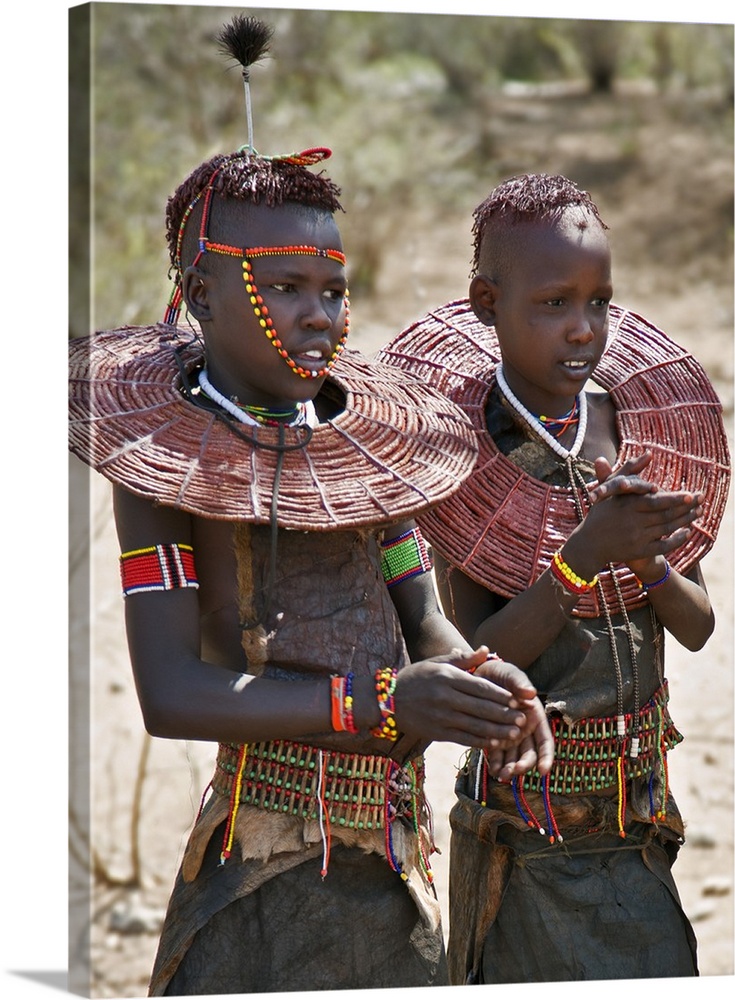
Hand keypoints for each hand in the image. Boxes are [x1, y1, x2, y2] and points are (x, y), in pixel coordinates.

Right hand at [393, 647, 532, 746]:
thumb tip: (487, 650)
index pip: (480, 687)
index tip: (517, 701)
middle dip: (504, 715)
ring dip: (497, 731)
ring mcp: (441, 716)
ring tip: (515, 734)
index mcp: (447, 677)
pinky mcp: (437, 733)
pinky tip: (494, 744)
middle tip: (523, 720)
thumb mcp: (437, 663)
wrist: (388, 699)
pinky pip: (463, 739)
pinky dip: (480, 742)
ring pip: (475, 726)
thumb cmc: (417, 677)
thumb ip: (464, 659)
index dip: (501, 695)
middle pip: (481, 708)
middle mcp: (445, 697)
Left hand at [471, 657, 553, 777]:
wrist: (480, 674)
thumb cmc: (501, 673)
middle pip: (529, 754)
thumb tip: (531, 693)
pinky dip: (496, 763)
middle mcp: (525, 730)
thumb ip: (520, 683)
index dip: (546, 757)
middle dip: (523, 765)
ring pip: (513, 758)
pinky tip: (492, 770)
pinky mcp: (495, 737)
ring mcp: (510, 736)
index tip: (543, 771)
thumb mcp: (511, 674)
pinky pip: (497, 754)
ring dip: (509, 768)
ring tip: (500, 774)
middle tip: (513, 771)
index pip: (545, 741)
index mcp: (535, 717)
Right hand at [565, 452, 703, 576]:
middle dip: (685, 508)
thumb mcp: (611, 488)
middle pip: (665, 515)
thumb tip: (649, 453)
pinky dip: (677, 539)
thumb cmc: (602, 512)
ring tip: (698, 512)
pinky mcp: (638, 552)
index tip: (690, 495)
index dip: (674, 499)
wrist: (589, 543)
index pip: (656, 501)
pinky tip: (687, 532)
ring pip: (666, 529)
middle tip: (701, 501)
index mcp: (626, 506)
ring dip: (685, 521)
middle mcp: (632, 522)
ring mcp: (636, 538)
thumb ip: (630, 469)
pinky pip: (663, 546)